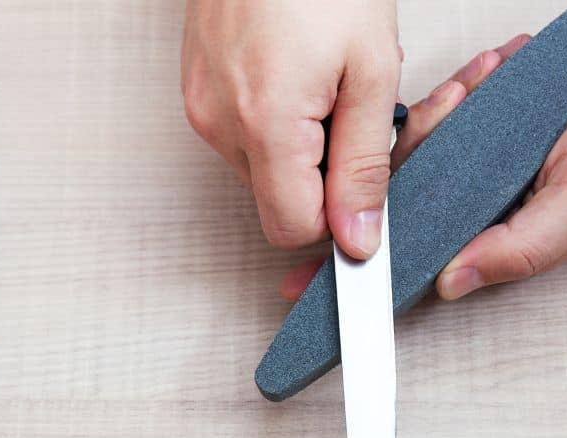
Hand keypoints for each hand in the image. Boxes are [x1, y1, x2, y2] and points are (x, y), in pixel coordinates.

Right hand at [182, 0, 400, 258]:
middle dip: (323, 172)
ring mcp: (201, 106)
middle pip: (279, 199)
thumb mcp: (370, 69)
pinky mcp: (196, 90)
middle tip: (350, 109)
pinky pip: (245, 134)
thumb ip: (364, 165)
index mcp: (264, 122)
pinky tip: (297, 73)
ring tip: (323, 81)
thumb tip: (359, 238)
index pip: (293, 227)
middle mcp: (219, 123)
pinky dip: (278, 119)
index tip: (365, 190)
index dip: (337, 219)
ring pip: (265, 168)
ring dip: (302, 143)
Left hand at [280, 50, 566, 300]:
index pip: (411, 261)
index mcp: (491, 236)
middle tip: (457, 106)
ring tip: (493, 81)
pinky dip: (468, 85)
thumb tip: (452, 281)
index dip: (360, 270)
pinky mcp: (497, 126)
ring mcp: (486, 164)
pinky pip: (456, 108)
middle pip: (404, 193)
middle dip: (412, 151)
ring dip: (447, 107)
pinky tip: (495, 68)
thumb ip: (517, 248)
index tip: (308, 281)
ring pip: (424, 143)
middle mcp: (481, 204)